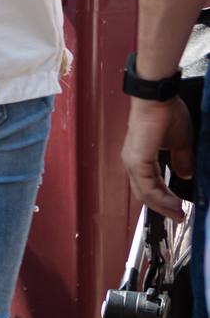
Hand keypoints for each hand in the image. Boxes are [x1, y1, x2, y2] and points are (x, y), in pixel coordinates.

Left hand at [121, 97, 193, 221]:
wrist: (158, 99)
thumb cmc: (167, 114)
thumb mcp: (179, 142)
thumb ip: (181, 159)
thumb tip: (185, 175)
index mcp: (140, 159)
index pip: (149, 186)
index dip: (163, 200)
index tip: (179, 210)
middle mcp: (132, 163)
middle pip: (144, 194)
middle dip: (163, 208)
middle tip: (179, 218)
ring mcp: (132, 162)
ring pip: (145, 193)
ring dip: (163, 206)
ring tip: (179, 214)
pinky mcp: (137, 160)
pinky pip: (147, 186)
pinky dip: (160, 198)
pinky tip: (173, 204)